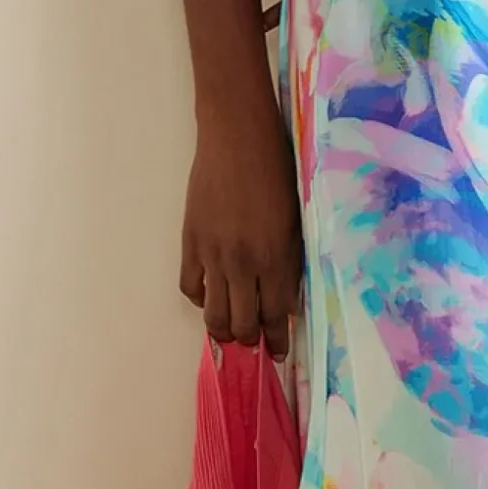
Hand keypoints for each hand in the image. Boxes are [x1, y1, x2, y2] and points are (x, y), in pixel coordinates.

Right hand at [179, 101, 301, 356]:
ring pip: (213, 312)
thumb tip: (285, 297)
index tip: (279, 351)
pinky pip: (189, 286)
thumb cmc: (278, 170)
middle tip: (254, 341)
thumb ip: (290, 260)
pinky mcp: (190, 242)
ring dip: (222, 328)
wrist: (237, 137)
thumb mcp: (297, 219)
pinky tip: (209, 296)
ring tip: (230, 330)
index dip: (277, 339)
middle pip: (242, 322)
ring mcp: (212, 254)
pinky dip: (199, 298)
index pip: (275, 314)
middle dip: (250, 339)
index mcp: (275, 257)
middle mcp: (242, 263)